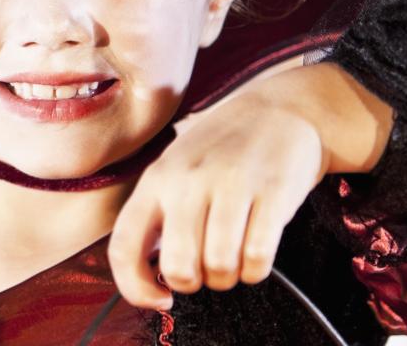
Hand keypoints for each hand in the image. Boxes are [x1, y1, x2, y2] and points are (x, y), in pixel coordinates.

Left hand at [108, 62, 391, 307]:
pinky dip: (256, 270)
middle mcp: (188, 181)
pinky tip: (256, 256)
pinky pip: (258, 257)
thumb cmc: (223, 148)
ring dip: (228, 277)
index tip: (160, 299)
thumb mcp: (175, 167)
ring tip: (233, 260)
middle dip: (194, 283)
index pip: (124, 246)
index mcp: (156, 179)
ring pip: (219, 267)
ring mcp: (231, 185)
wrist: (282, 108)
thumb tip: (150, 276)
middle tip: (206, 270)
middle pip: (178, 266)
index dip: (135, 287)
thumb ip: (159, 213)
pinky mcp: (272, 192)